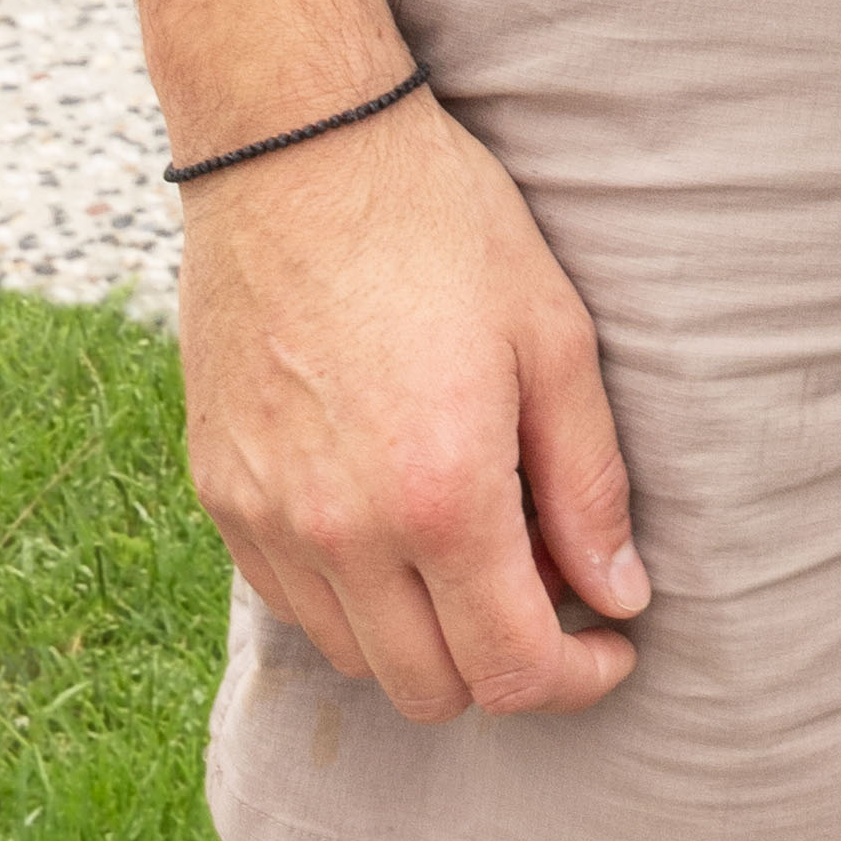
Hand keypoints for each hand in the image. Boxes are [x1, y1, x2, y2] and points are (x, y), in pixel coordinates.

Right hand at [177, 83, 648, 720]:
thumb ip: (589, 483)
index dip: (577, 680)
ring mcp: (266, 519)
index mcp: (438, 495)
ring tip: (475, 544)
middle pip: (431, 690)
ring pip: (356, 660)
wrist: (296, 149)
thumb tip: (620, 597)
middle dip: (506, 664)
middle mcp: (340, 531)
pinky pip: (291, 602)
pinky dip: (353, 598)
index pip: (509, 671)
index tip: (613, 645)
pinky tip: (396, 520)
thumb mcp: (554, 336)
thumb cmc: (441, 226)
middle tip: (552, 584)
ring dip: (426, 637)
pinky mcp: (220, 494)